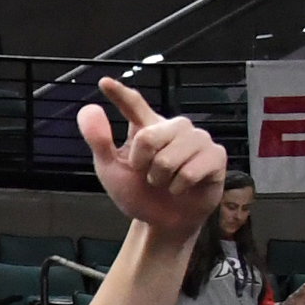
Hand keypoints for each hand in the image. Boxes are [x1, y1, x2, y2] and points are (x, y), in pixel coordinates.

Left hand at [77, 77, 225, 244]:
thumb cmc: (139, 193)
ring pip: (168, 159)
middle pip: (147, 138)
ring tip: (166, 181)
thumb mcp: (111, 170)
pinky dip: (178, 187)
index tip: (104, 83)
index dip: (120, 94)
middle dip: (141, 165)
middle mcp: (175, 127)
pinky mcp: (216, 155)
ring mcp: (198, 139)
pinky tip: (182, 187)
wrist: (162, 221)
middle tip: (148, 175)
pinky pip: (188, 172)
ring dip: (160, 180)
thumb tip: (88, 108)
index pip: (134, 105)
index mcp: (147, 128)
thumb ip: (100, 141)